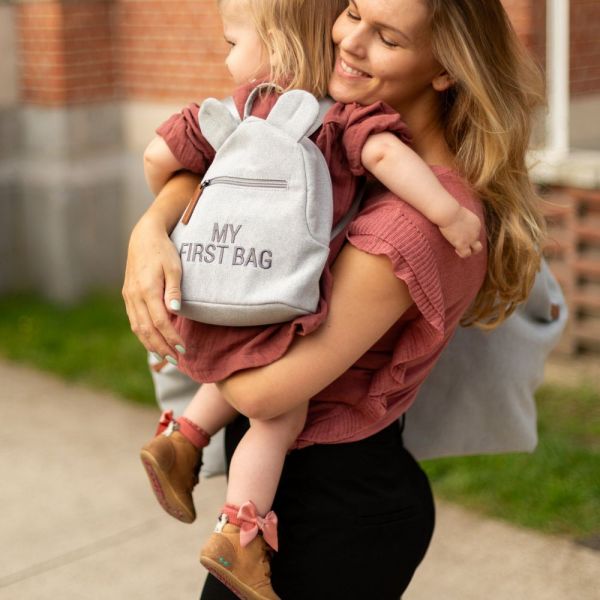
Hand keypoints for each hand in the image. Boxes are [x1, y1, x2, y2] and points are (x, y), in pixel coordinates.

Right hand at [122, 213, 185, 361]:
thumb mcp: (174, 267)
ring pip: (137, 327)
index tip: (183, 348)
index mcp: (148, 290)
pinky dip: (143, 334)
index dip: (171, 337)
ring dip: (150, 344)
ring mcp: (129, 296)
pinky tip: (153, 342)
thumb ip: (174, 290)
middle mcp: (135, 296)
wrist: (144, 237)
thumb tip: (175, 312)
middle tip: (176, 360)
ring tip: (165, 356)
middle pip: (147, 330)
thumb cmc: (163, 251)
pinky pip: (134, 320)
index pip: (160, 322)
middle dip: (161, 347)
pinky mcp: (127, 295)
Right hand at [439, 206, 482, 257]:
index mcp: (476, 223)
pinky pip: (466, 254)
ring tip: (459, 249)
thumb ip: (461, 217)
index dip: (467, 234)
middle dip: (470, 243)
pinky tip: (455, 249)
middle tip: (461, 242)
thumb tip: (454, 219)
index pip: (475, 232)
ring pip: (476, 250)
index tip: (457, 232)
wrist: (449, 212)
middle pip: (476, 240)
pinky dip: (462, 254)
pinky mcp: (463, 244)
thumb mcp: (459, 212)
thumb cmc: (450, 209)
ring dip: (470, 251)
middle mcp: (476, 231)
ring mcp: (471, 238)